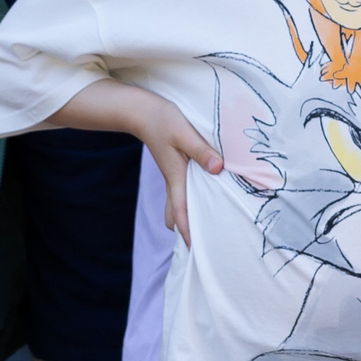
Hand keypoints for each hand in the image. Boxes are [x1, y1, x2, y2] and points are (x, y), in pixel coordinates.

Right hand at [134, 96, 223, 244]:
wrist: (143, 112)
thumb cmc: (163, 120)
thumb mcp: (184, 134)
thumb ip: (201, 151)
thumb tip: (218, 169)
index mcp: (175, 177)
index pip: (180, 211)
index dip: (186, 231)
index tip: (193, 249)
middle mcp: (172, 181)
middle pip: (175, 214)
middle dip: (185, 230)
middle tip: (201, 242)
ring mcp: (172, 175)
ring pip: (176, 204)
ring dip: (185, 216)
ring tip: (202, 226)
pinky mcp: (174, 168)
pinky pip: (180, 192)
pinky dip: (187, 202)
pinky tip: (202, 198)